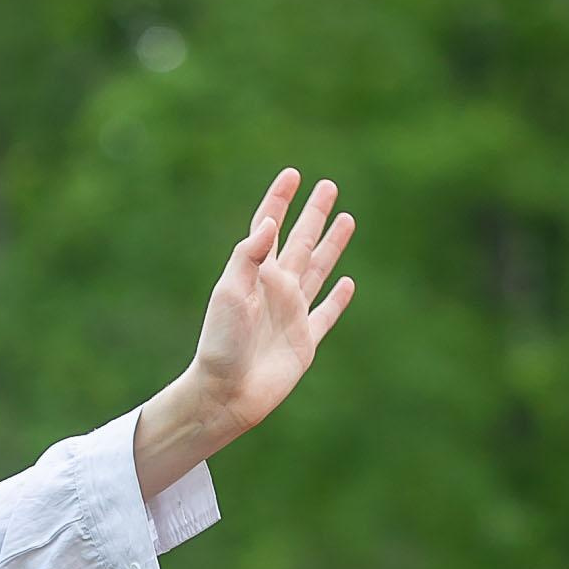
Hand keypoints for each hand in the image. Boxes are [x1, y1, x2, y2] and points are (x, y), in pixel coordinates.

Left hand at [189, 168, 355, 440]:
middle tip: (328, 186)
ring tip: (347, 219)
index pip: (268, 227)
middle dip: (313, 214)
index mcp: (254, 274)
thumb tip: (272, 220)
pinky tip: (348, 283)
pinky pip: (326, 314)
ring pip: (318, 270)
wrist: (224, 394)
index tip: (292, 174)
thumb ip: (248, 255)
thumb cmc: (220, 345)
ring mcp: (291, 315)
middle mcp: (275, 290)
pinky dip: (338, 299)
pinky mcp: (305, 342)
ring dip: (331, 246)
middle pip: (299, 242)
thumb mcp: (229, 293)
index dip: (279, 199)